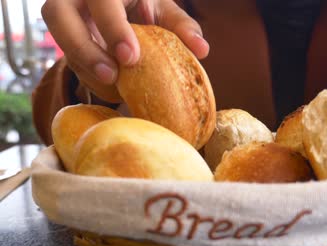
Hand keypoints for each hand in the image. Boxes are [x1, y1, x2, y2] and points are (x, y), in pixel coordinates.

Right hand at [41, 0, 208, 99]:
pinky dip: (88, 77)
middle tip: (112, 76)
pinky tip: (113, 90)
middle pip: (58, 15)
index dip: (112, 27)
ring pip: (59, 39)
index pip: (102, 0)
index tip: (130, 57)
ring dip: (84, 67)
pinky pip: (68, 59)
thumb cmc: (143, 5)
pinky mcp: (64, 37)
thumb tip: (202, 50)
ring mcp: (65, 15)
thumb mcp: (162, 10)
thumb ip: (181, 26)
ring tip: (113, 90)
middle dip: (84, 49)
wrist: (118, 8)